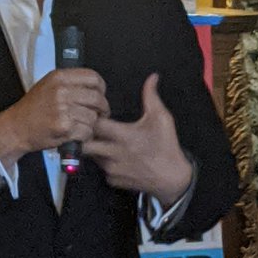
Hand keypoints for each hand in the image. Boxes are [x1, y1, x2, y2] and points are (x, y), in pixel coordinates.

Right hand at [0, 68, 108, 171]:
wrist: (16, 128)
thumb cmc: (32, 109)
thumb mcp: (48, 85)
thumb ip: (70, 83)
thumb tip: (94, 86)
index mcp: (59, 77)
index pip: (93, 77)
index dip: (101, 88)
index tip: (100, 95)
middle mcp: (61, 91)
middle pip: (97, 98)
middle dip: (102, 109)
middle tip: (100, 114)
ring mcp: (62, 109)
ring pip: (93, 117)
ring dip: (91, 124)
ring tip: (81, 125)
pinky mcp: (63, 126)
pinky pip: (86, 131)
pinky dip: (85, 135)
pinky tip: (76, 134)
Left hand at [82, 73, 192, 206]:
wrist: (172, 179)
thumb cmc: (167, 146)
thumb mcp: (162, 118)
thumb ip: (151, 96)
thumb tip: (152, 76)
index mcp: (124, 136)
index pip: (95, 124)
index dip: (93, 117)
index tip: (97, 114)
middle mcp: (114, 154)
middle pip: (85, 143)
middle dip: (86, 135)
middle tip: (92, 129)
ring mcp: (112, 169)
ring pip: (91, 156)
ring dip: (95, 148)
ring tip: (105, 141)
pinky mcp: (112, 181)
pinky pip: (100, 169)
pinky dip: (104, 163)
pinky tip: (115, 157)